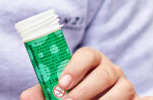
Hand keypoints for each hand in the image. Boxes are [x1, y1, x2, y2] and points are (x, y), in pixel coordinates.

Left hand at [19, 47, 152, 99]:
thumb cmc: (71, 96)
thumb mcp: (56, 94)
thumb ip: (43, 93)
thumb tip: (27, 95)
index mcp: (91, 63)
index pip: (87, 55)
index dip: (75, 67)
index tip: (61, 83)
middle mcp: (111, 71)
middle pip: (106, 73)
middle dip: (86, 89)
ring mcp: (126, 87)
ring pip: (125, 88)